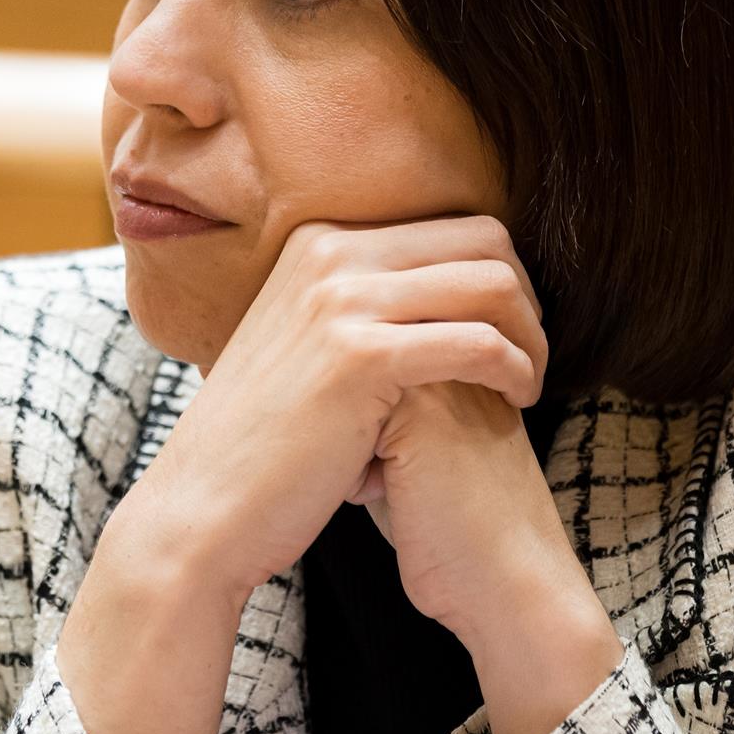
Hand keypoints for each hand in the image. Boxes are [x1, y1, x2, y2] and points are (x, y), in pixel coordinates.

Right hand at [119, 215, 550, 604]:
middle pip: (483, 240)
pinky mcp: (360, 356)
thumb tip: (433, 298)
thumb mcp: (304, 348)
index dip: (499, 276)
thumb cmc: (264, 445)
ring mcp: (341, 299)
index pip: (451, 226)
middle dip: (526, 297)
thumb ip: (359, 311)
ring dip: (530, 335)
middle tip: (530, 356)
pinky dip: (514, 369)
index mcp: (318, 244)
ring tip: (526, 384)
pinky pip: (477, 341)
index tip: (509, 332)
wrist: (203, 507)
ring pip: (492, 284)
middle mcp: (329, 253)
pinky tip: (515, 401)